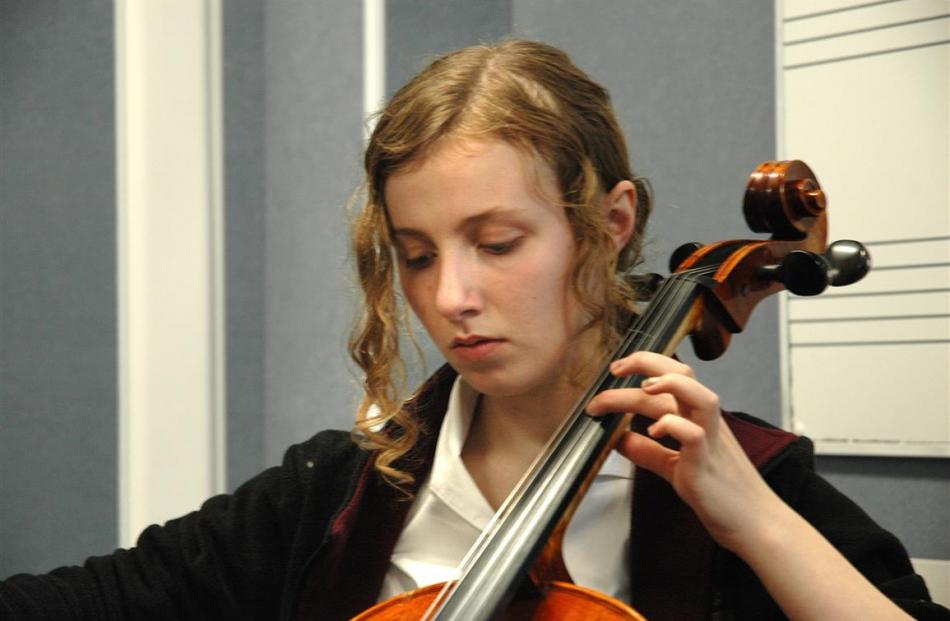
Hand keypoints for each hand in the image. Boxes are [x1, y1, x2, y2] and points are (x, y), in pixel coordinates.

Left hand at [585, 351, 783, 553]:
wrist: (756, 525)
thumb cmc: (721, 495)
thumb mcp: (675, 467)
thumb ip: (648, 452)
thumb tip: (618, 440)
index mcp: (698, 419)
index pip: (674, 376)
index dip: (646, 365)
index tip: (618, 368)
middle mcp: (706, 423)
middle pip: (683, 375)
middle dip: (647, 363)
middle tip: (615, 369)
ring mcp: (710, 441)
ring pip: (699, 395)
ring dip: (668, 384)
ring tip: (642, 388)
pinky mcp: (707, 464)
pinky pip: (694, 435)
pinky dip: (672, 425)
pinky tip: (654, 431)